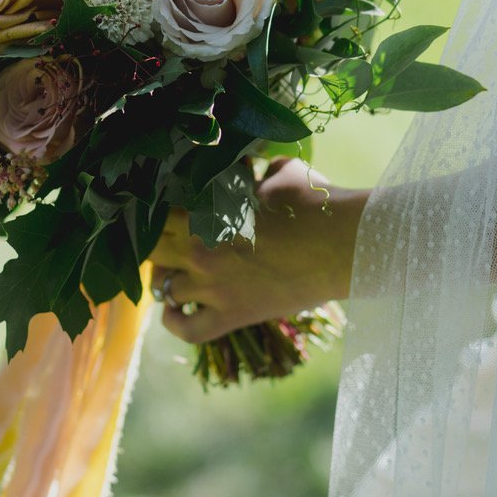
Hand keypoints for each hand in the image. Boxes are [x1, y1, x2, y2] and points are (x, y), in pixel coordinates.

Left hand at [148, 159, 367, 343]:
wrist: (344, 244)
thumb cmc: (316, 202)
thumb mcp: (280, 173)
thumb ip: (254, 171)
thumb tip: (249, 166)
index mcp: (207, 211)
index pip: (159, 211)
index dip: (160, 209)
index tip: (170, 208)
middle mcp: (200, 250)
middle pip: (152, 249)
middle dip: (157, 242)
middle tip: (169, 238)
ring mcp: (214, 287)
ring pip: (164, 287)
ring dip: (167, 278)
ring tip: (177, 269)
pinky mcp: (233, 316)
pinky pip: (187, 329)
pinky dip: (173, 322)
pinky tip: (173, 310)